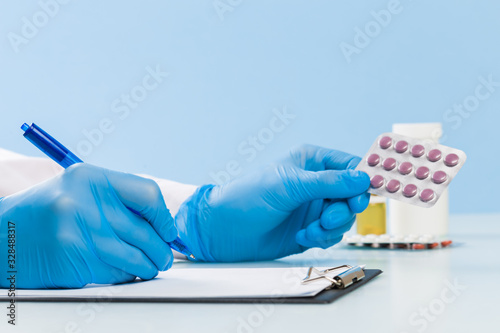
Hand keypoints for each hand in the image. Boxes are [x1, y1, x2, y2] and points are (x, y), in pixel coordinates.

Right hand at [0, 164, 176, 288]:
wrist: (2, 236)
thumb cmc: (47, 211)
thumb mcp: (80, 189)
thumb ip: (118, 199)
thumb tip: (162, 223)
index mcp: (90, 178)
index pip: (147, 193)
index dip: (164, 216)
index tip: (168, 230)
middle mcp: (84, 203)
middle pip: (145, 230)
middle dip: (162, 249)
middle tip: (166, 256)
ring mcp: (78, 234)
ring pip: (136, 256)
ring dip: (150, 265)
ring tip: (153, 266)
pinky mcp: (74, 261)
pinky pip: (117, 272)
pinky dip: (127, 274)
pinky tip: (125, 270)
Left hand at [175, 144, 369, 261]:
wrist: (226, 230)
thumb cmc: (250, 196)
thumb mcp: (290, 185)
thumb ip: (329, 183)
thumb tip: (363, 179)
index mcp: (312, 162)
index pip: (350, 166)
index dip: (363, 179)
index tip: (371, 192)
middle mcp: (317, 184)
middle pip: (353, 195)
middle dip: (345, 208)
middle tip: (329, 217)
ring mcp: (314, 207)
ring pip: (345, 217)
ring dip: (333, 226)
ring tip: (313, 230)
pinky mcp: (311, 229)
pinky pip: (333, 234)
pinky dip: (323, 238)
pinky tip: (304, 237)